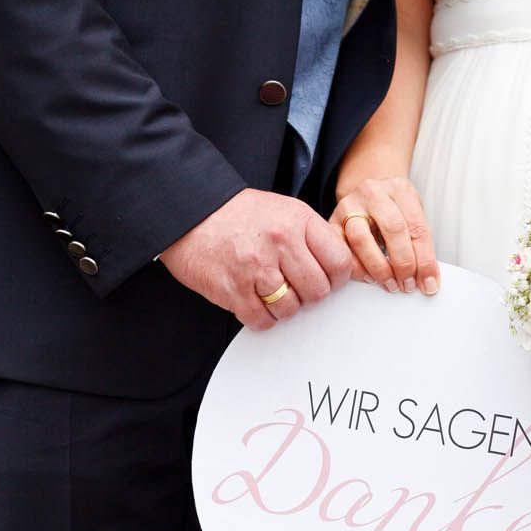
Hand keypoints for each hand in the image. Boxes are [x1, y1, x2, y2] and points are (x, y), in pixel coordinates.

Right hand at [158, 188, 351, 329]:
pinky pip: (262, 320)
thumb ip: (312, 236)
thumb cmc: (240, 215)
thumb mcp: (284, 210)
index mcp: (298, 220)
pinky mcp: (233, 289)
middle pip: (318, 291)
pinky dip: (261, 318)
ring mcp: (256, 267)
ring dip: (284, 308)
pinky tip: (255, 302)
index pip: (339, 262)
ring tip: (272, 293)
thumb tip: (338, 269)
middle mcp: (280, 242)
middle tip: (296, 288)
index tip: (327, 280)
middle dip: (310, 296)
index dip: (337, 278)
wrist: (191, 213)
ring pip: (291, 309)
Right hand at [330, 177, 439, 295]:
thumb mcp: (411, 217)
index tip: (428, 282)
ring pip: (362, 239)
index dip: (425, 260)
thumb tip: (426, 279)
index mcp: (400, 189)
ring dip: (379, 268)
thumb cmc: (392, 210)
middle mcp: (373, 193)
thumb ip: (419, 244)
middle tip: (408, 284)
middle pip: (392, 229)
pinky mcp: (331, 223)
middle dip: (403, 264)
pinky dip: (357, 269)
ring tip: (390, 283)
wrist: (366, 196)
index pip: (417, 228)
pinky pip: (341, 250)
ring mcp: (349, 206)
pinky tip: (369, 277)